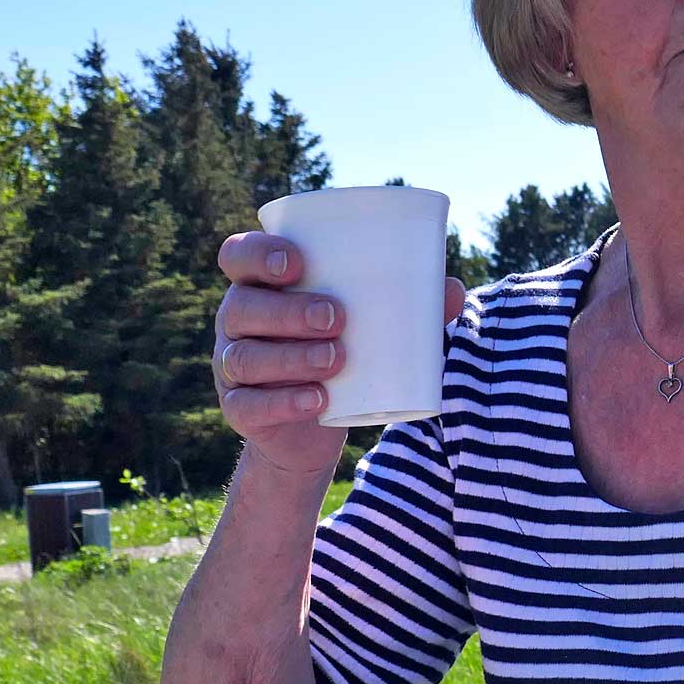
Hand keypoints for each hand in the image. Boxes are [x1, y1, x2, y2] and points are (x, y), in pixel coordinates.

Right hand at [212, 231, 465, 480]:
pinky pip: (248, 406)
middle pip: (242, 306)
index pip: (237, 256)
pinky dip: (283, 402)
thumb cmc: (340, 357)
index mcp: (261, 288)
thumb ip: (406, 307)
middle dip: (287, 310)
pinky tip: (317, 400)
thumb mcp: (368, 330)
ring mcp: (231, 367)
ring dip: (290, 356)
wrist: (314, 430)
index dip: (258, 254)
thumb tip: (452, 288)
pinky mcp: (239, 410)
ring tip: (337, 359)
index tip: (298, 262)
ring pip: (244, 357)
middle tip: (338, 317)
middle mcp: (237, 322)